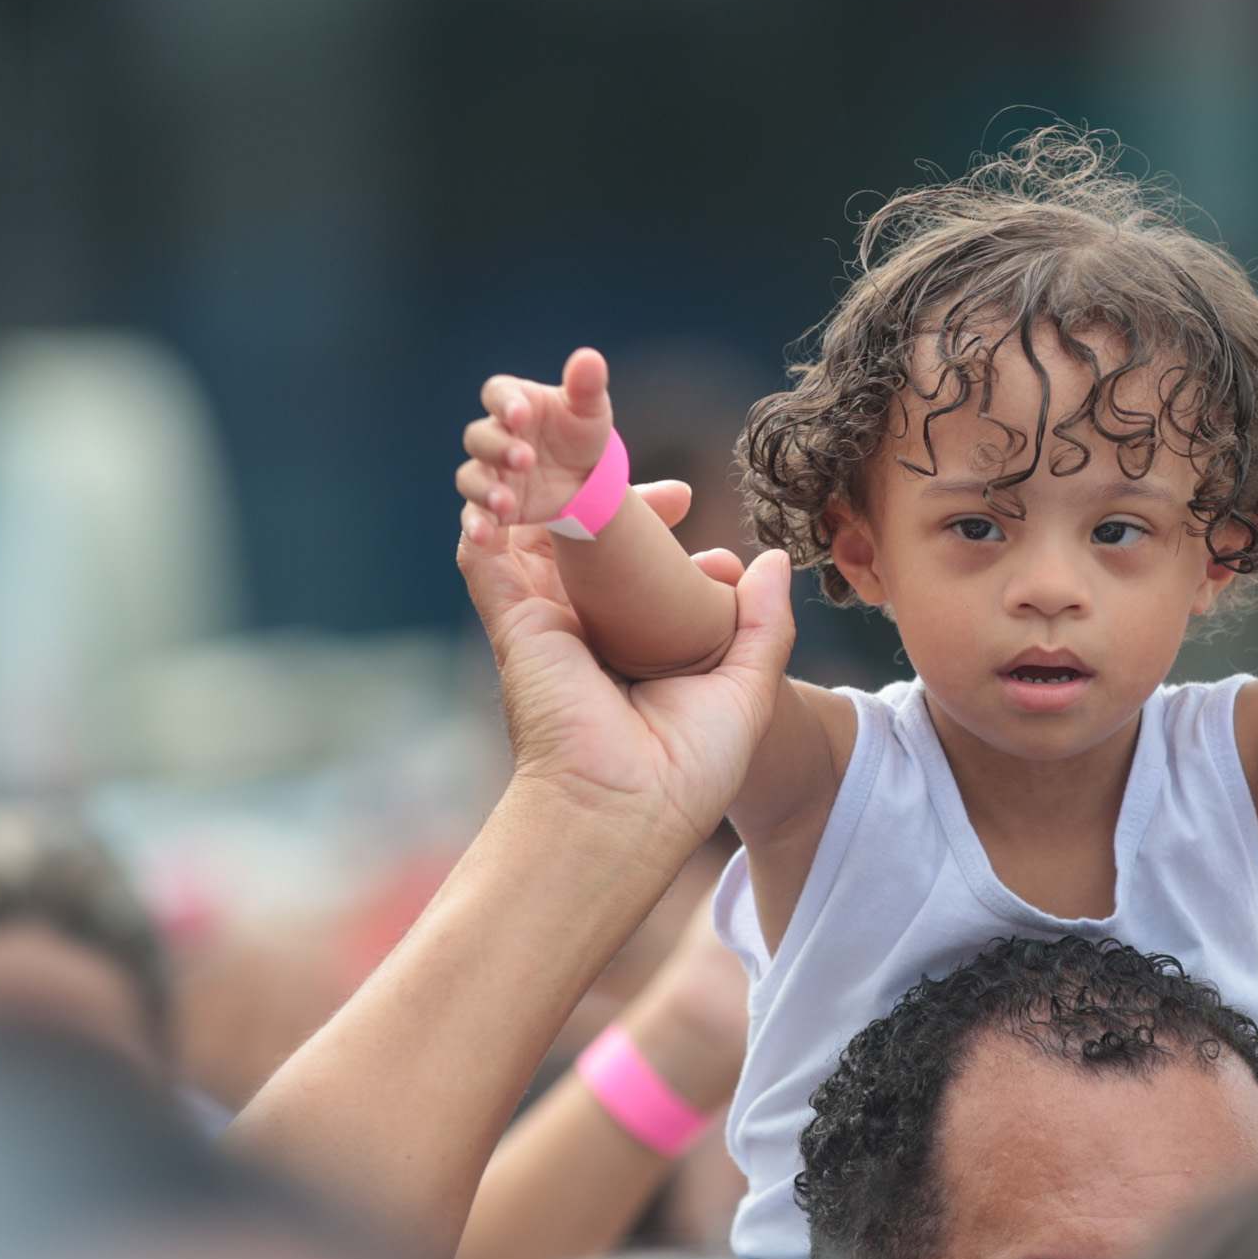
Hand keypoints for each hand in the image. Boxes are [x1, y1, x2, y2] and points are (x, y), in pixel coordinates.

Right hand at [455, 496, 789, 843]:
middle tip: (639, 466)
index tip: (685, 499)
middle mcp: (587, 628)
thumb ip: (763, 625)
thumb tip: (773, 562)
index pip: (634, 561)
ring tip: (563, 445)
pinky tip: (511, 478)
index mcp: (637, 641)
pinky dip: (488, 516)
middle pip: (582, 536)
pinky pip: (484, 559)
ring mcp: (546, 624)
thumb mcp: (747, 690)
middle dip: (601, 488)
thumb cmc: (689, 771)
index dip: (652, 518)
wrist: (627, 813)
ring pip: (530, 532)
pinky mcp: (515, 628)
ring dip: (540, 484)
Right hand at [457, 346, 620, 539]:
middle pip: (480, 437)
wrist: (586, 478)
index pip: (497, 393)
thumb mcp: (590, 410)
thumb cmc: (582, 433)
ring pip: (471, 477)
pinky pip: (475, 513)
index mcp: (516, 402)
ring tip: (505, 502)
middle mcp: (496, 434)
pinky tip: (481, 535)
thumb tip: (590, 358)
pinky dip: (475, 523)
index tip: (520, 414)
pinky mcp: (492, 504)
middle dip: (499, 447)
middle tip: (526, 458)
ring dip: (484, 489)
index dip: (504, 402)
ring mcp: (491, 470)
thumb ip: (586, 386)